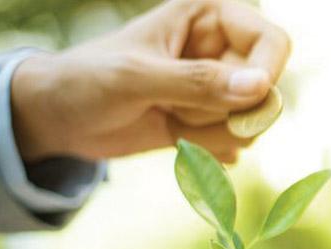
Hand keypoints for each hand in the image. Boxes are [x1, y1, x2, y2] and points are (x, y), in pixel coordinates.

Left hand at [10, 0, 289, 163]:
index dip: (266, 74)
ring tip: (168, 117)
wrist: (59, 116)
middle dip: (222, 110)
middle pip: (265, 90)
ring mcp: (219, 87)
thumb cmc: (87, 80)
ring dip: (210, 132)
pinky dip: (207, 148)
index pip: (272, 42)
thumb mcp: (136, 78)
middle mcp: (222, 49)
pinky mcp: (211, 119)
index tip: (243, 102)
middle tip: (174, 108)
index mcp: (210, 17)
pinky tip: (173, 135)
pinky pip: (236, 142)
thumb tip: (260, 88)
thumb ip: (197, 82)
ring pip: (252, 121)